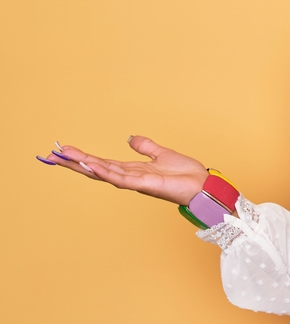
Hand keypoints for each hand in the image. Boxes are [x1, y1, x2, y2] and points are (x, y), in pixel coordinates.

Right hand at [37, 136, 207, 205]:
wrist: (202, 184)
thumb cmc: (185, 174)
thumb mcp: (162, 154)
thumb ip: (145, 147)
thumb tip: (130, 138)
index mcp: (133, 170)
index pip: (103, 162)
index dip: (83, 157)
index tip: (64, 150)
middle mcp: (130, 177)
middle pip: (97, 169)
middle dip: (76, 163)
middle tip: (53, 155)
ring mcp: (136, 182)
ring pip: (105, 173)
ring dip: (86, 165)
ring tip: (66, 158)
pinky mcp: (145, 185)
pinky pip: (122, 179)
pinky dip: (106, 172)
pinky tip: (92, 166)